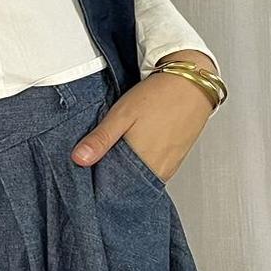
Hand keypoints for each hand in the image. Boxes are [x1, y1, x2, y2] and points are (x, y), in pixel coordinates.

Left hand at [70, 51, 216, 180]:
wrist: (192, 84)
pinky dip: (142, 167)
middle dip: (112, 177)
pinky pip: (154, 172)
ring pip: (141, 179)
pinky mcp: (176, 161)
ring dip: (127, 172)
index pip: (113, 186)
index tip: (89, 170)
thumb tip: (79, 159)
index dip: (99, 180)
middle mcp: (157, 170)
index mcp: (141, 162)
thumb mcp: (121, 114)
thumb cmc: (157, 96)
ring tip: (118, 153)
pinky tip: (135, 152)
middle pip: (128, 185)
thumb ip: (100, 139)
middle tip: (101, 159)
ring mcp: (169, 167)